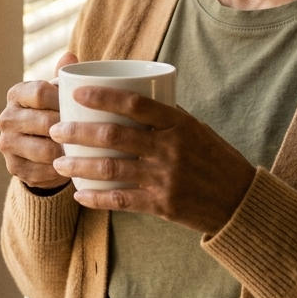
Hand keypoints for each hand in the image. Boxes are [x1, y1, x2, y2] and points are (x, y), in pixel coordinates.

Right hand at [0, 52, 78, 190]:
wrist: (41, 149)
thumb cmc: (55, 112)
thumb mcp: (59, 94)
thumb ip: (65, 77)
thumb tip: (71, 55)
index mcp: (16, 94)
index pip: (39, 92)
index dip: (64, 100)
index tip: (85, 106)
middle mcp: (6, 118)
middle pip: (43, 122)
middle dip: (71, 128)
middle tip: (94, 132)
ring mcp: (6, 145)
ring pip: (44, 150)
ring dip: (68, 151)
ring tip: (89, 150)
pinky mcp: (14, 168)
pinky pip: (43, 171)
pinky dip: (62, 170)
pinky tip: (76, 166)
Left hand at [49, 87, 256, 234]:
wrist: (240, 201)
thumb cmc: (214, 158)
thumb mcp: (196, 129)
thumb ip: (166, 117)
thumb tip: (130, 98)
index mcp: (179, 124)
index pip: (135, 104)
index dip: (103, 97)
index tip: (78, 92)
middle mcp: (171, 149)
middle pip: (114, 136)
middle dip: (78, 132)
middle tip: (56, 129)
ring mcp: (166, 178)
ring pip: (111, 169)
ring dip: (79, 165)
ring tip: (59, 163)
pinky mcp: (162, 205)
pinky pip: (122, 201)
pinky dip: (97, 198)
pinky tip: (79, 195)